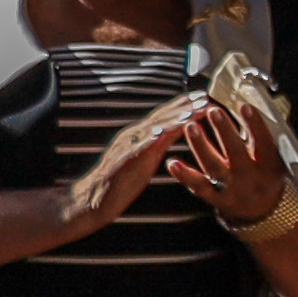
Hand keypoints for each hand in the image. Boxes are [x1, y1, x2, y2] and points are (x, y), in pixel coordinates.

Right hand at [60, 99, 192, 234]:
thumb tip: (174, 133)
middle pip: (161, 117)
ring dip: (170, 120)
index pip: (166, 117)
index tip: (205, 96)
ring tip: (188, 112)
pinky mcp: (120, 162)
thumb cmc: (122, 181)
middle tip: (205, 96)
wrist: (92, 200)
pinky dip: (146, 140)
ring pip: (150, 130)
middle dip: (184, 106)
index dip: (185, 105)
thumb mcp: (147, 158)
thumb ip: (159, 144)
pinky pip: (134, 150)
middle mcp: (134, 136)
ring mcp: (126, 148)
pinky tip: (158, 135)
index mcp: (142, 136)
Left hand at [161, 95, 290, 226]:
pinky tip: (172, 163)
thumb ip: (264, 140)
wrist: (264, 213)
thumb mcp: (277, 161)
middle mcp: (250, 178)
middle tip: (214, 112)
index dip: (256, 125)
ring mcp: (232, 189)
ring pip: (214, 166)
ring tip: (191, 126)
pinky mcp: (217, 199)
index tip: (245, 106)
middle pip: (236, 154)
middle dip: (225, 132)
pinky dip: (185, 175)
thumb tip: (252, 108)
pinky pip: (199, 187)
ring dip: (201, 146)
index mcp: (270, 167)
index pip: (264, 144)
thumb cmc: (269, 178)